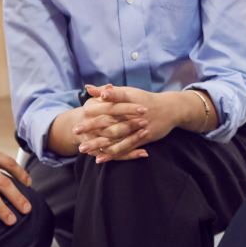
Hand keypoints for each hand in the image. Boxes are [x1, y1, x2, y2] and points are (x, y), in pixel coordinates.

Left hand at [71, 84, 192, 162]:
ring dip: (98, 144)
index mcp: (129, 98)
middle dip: (92, 126)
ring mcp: (138, 127)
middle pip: (110, 120)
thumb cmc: (144, 99)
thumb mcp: (128, 92)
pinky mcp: (142, 139)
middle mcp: (133, 113)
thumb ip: (108, 91)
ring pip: (115, 137)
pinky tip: (99, 158)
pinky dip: (112, 154)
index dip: (103, 100)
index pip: (116, 97)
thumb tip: (87, 88)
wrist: (170, 109)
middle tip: (76, 130)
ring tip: (82, 148)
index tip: (88, 105)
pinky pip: (126, 148)